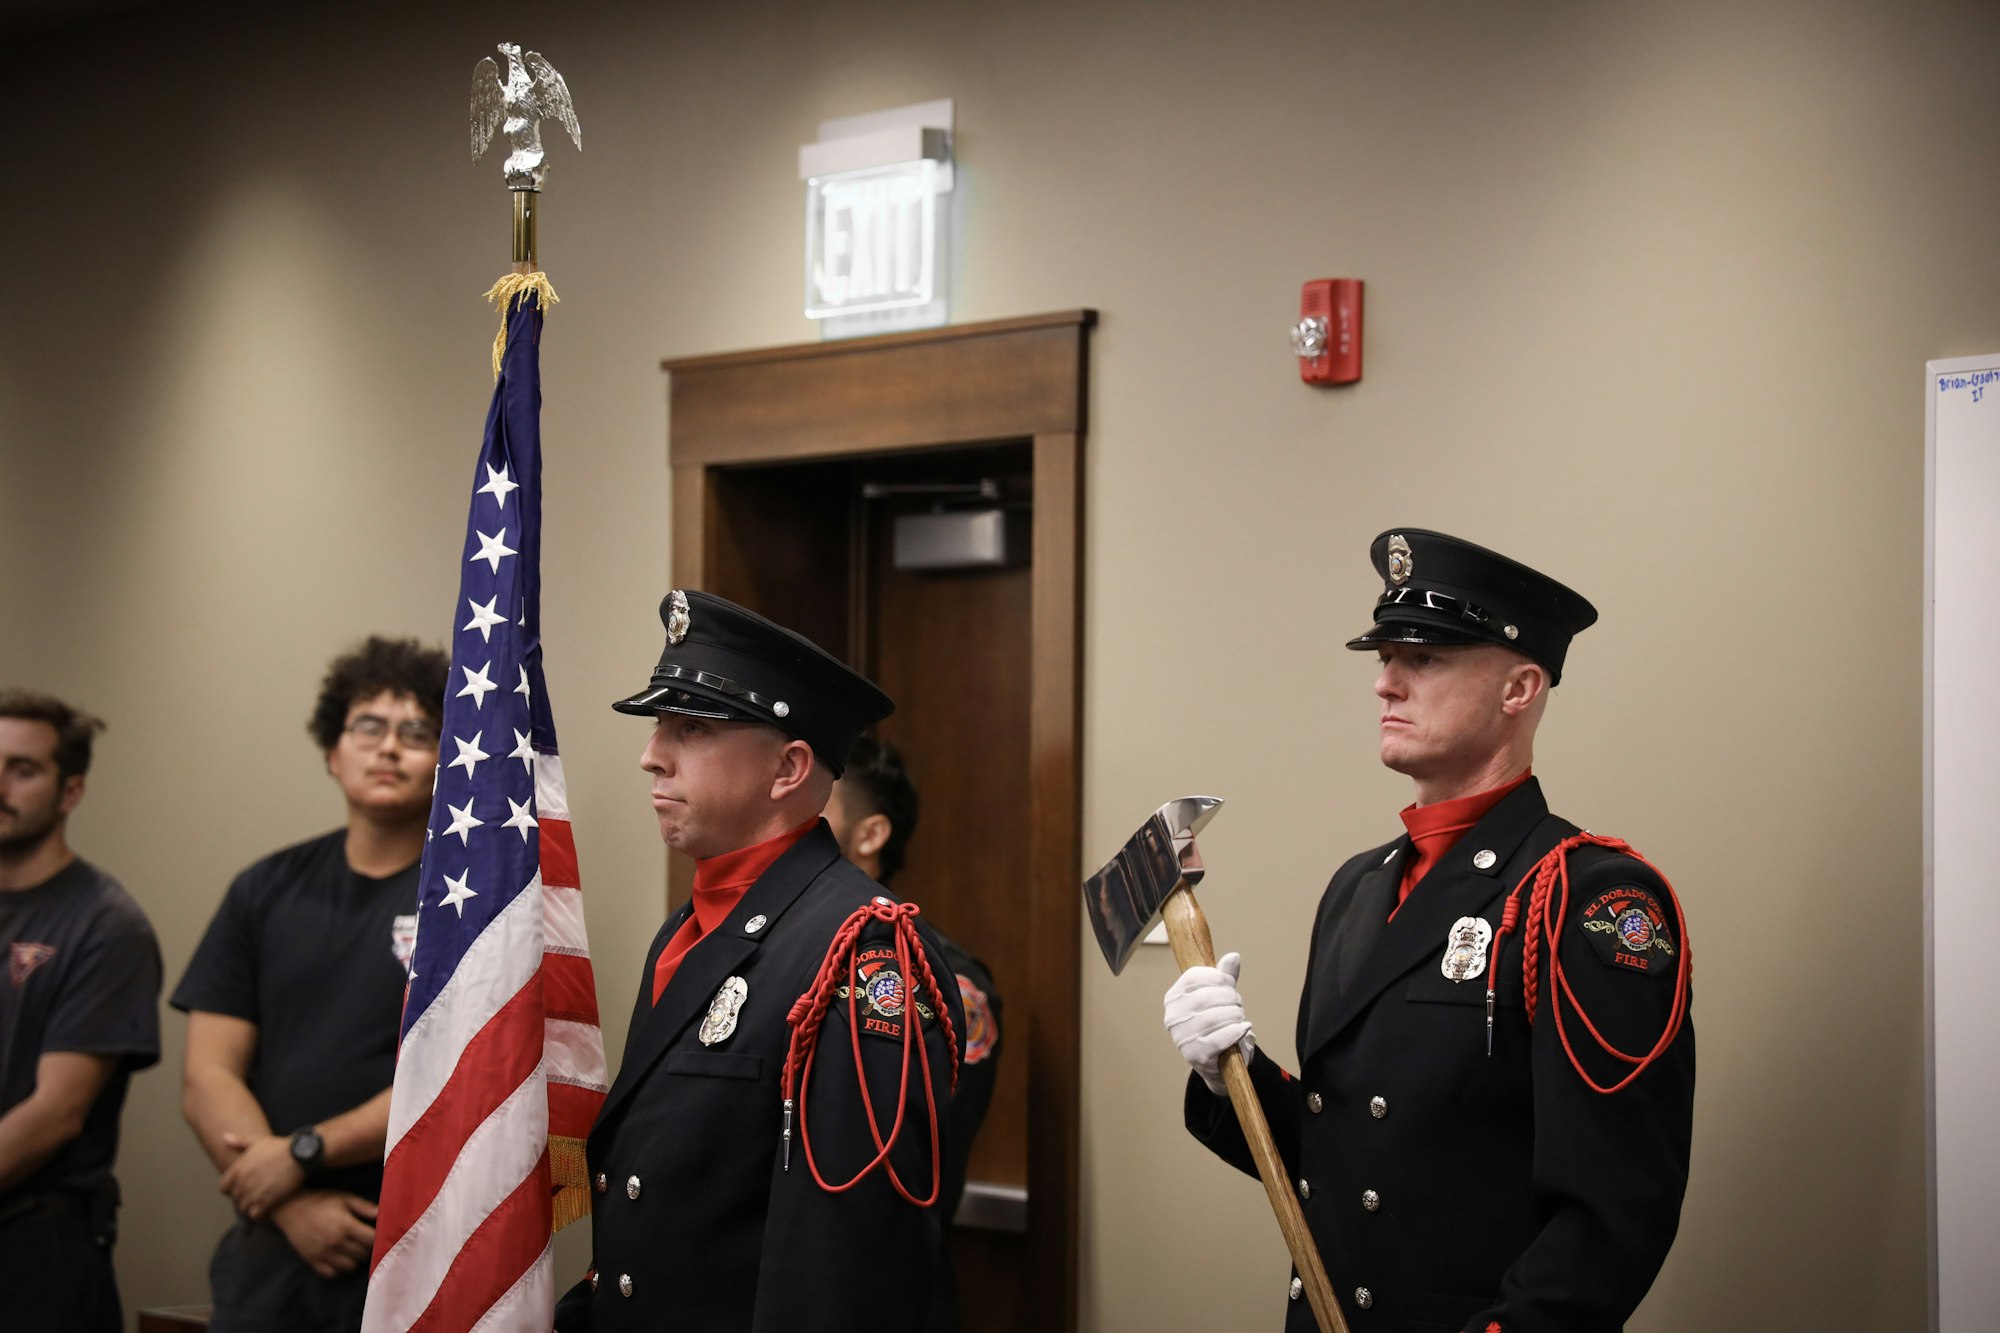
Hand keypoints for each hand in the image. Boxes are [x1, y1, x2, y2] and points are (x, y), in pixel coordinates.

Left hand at [218, 1130, 305, 1219]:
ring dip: (251, 1207)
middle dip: (243, 1198)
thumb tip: (224, 1137)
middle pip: (235, 1199)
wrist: (299, 1155)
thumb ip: (239, 1142)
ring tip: (261, 1203)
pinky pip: (254, 1215)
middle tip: (255, 1194)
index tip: (242, 1187)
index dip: (232, 1189)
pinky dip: (258, 1215)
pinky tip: (266, 1210)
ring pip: (244, 1208)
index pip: (224, 1188)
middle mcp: (242, 1183)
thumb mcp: (258, 1141)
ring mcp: (253, 1193)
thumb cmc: (279, 1147)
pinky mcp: (266, 1202)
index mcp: (237, 1169)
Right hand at [270, 1190, 377, 1278]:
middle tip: (365, 1240)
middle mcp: (336, 1242)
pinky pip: (332, 1274)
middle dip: (368, 1248)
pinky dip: (339, 1268)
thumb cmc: (321, 1201)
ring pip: (350, 1267)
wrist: (290, 1208)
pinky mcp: (313, 1261)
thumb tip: (382, 1214)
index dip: (378, 1238)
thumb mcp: (345, 1198)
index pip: (371, 1241)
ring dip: (355, 1259)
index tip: (377, 1233)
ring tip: (353, 1248)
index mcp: (346, 1226)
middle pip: (363, 1255)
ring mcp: (323, 1254)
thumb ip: (364, 1207)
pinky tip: (340, 1257)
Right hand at [1164, 952, 1254, 1095]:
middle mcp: (1172, 1017)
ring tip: (1239, 1018)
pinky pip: (1221, 1038)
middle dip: (1230, 998)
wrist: (1219, 1062)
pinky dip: (1236, 1031)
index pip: (1195, 977)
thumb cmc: (1217, 1024)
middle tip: (1238, 1005)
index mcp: (1173, 997)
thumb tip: (1233, 957)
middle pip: (1208, 996)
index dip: (1219, 977)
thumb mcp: (1219, 997)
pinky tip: (1243, 1029)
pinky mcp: (1196, 1055)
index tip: (1230, 984)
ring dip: (1236, 1015)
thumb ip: (1224, 977)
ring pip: (1216, 1017)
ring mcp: (1182, 1037)